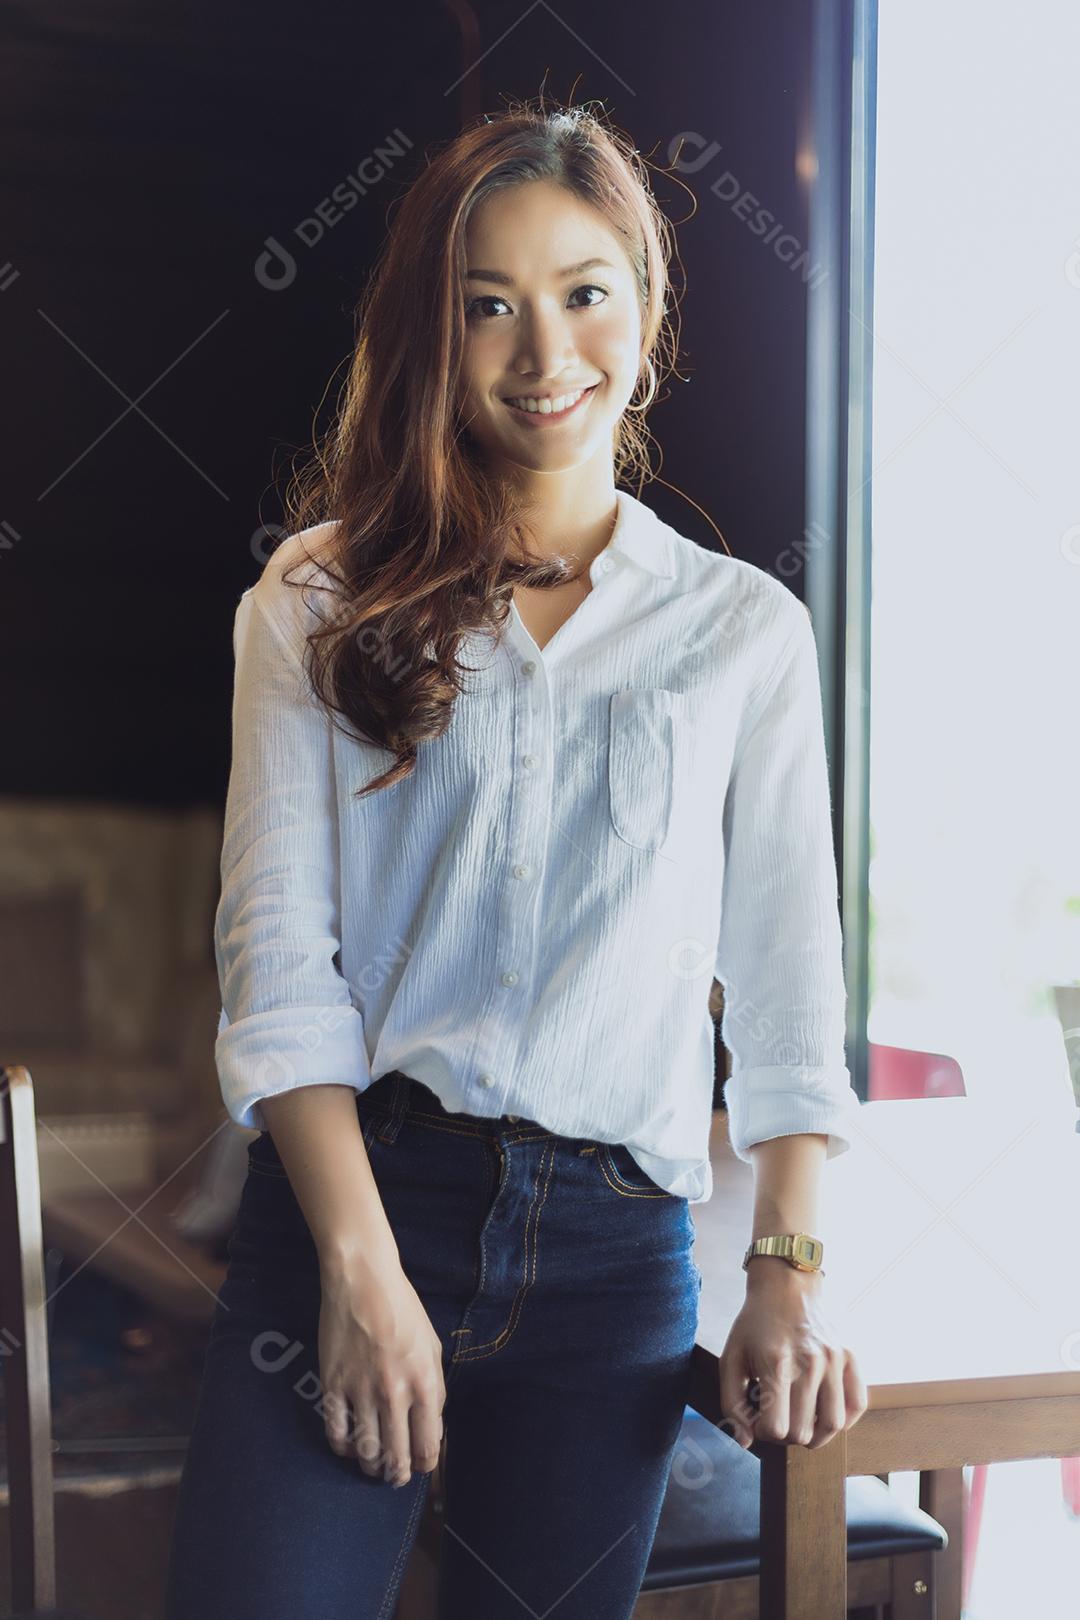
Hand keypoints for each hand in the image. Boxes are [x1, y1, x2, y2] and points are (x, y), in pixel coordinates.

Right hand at [317, 1251, 445, 1486]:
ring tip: (374, 1466)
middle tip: (395, 1477)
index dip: (425, 1463)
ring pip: (366, 1451)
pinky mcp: (332, 1385)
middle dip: (397, 1474)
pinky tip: (349, 1446)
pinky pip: (335, 1433)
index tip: (421, 1467)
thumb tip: (430, 1427)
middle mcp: (394, 1394)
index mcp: (424, 1383)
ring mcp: (360, 1391)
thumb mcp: (432, 1347)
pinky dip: (343, 1448)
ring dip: (371, 1466)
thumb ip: (435, 1389)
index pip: (428, 1444)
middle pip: (396, 1456)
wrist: (363, 1281)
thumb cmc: (403, 1311)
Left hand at [718, 1262, 866, 1449]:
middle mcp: (810, 1363)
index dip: (762, 1432)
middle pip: (804, 1433)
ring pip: (834, 1426)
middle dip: (786, 1435)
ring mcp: (834, 1360)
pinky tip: (823, 1411)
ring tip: (801, 1420)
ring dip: (816, 1433)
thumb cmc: (755, 1323)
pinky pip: (857, 1405)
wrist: (787, 1281)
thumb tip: (745, 1442)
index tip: (758, 1418)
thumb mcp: (731, 1357)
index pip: (776, 1429)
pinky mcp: (851, 1356)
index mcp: (776, 1363)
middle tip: (778, 1416)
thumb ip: (732, 1403)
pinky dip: (843, 1419)